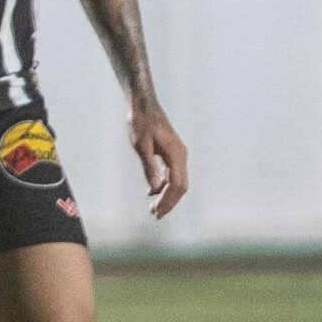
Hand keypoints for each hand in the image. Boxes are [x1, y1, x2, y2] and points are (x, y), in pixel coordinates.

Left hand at [130, 103, 188, 218]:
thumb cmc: (141, 123)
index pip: (177, 185)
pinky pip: (172, 174)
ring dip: (166, 195)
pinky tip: (152, 192)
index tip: (156, 212)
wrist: (143, 106)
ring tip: (154, 208)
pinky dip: (165, 185)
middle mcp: (181, 156)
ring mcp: (177, 154)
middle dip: (169, 202)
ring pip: (177, 181)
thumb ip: (149, 167)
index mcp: (176, 155)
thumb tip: (155, 189)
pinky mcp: (171, 153)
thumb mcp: (141, 146)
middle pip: (180, 186)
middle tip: (155, 216)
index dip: (168, 201)